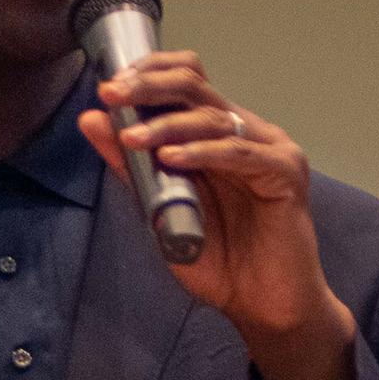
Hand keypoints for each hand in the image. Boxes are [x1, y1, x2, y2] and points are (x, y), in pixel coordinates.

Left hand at [81, 56, 355, 379]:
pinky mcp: (286, 174)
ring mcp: (270, 149)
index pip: (188, 81)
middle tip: (113, 93)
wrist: (262, 306)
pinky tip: (170, 159)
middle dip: (150, 87)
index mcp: (218, 134)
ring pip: (214, 119)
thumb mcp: (159, 208)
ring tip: (130, 137)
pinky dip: (203, 153)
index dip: (150, 73)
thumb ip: (130, 165)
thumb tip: (92, 119)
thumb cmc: (219, 260)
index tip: (109, 86)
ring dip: (166, 126)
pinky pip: (240, 153)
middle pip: (198, 88)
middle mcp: (246, 132)